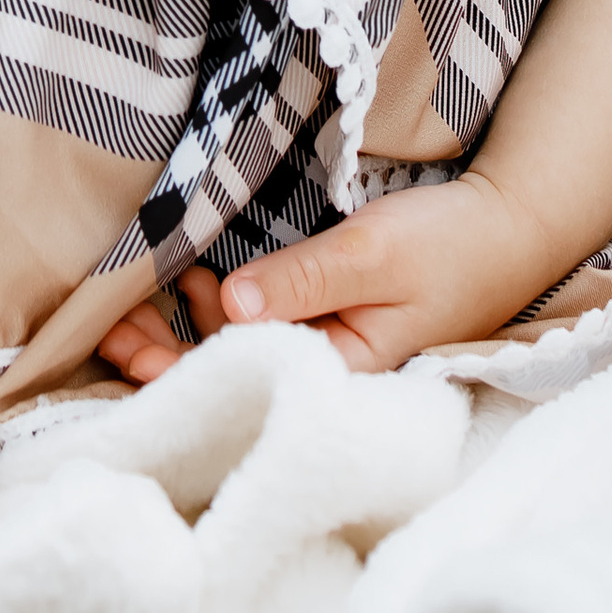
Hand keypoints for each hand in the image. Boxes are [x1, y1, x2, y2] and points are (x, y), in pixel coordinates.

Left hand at [94, 174, 552, 383]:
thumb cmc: (449, 245)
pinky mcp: (329, 318)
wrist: (508, 230)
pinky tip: (191, 281)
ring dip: (182, 329)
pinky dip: (219, 306)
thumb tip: (227, 305)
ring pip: (239, 348)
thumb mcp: (374, 255)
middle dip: (163, 353)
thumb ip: (304, 280)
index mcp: (341, 374)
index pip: (242, 382)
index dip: (175, 369)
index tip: (121, 347)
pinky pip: (263, 323)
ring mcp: (327, 346)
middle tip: (102, 325)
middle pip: (231, 373)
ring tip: (125, 302)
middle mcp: (327, 371)